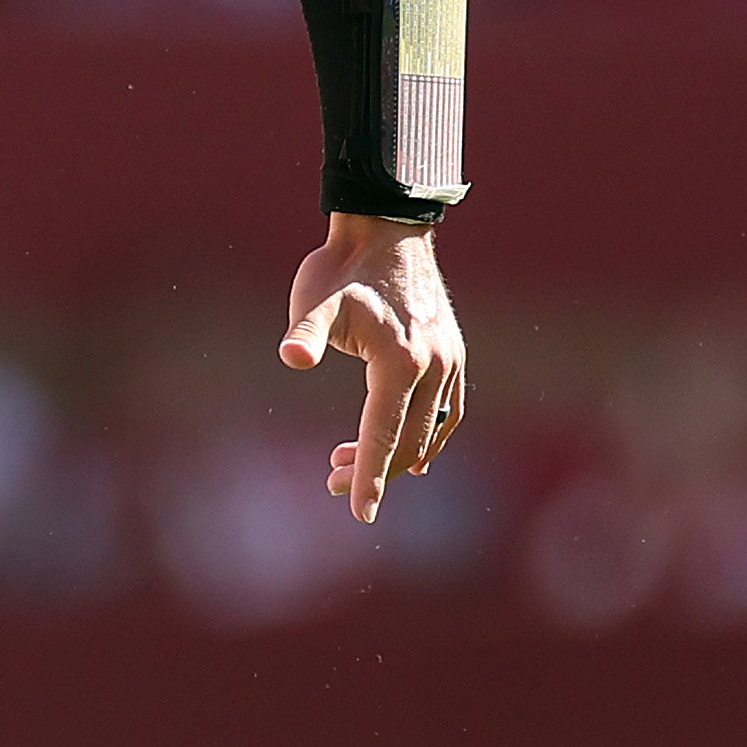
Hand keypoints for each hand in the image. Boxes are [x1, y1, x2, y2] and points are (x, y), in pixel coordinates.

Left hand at [279, 214, 464, 526]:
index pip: (382, 435)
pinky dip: (430, 437)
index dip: (368, 479)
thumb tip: (291, 357)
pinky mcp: (454, 355)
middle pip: (405, 442)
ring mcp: (450, 361)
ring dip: (394, 455)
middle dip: (371, 470)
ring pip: (428, 431)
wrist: (385, 230)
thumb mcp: (315, 300)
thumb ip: (306, 332)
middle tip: (328, 480)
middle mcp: (434, 367)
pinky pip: (449, 412)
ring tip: (346, 461)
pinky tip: (411, 455)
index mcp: (400, 362)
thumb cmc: (341, 269)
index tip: (359, 516)